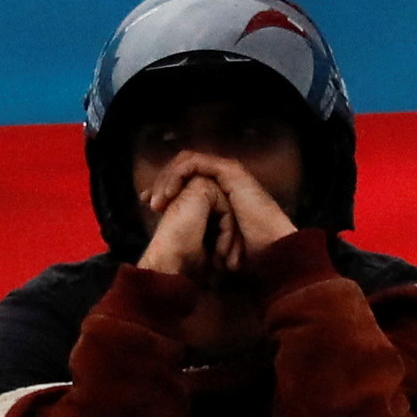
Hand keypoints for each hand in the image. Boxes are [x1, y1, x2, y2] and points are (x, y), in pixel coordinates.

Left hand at [140, 150, 293, 271]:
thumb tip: (171, 234)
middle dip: (161, 182)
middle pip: (182, 169)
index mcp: (218, 192)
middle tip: (147, 200)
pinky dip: (178, 175)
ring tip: (157, 200)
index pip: (185, 180)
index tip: (147, 204)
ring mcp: (226, 172)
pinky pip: (194, 162)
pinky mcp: (229, 170)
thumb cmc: (246, 253)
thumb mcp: (210, 241)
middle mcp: (222, 179)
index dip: (164, 189)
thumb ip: (196, 230)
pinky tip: (169, 194)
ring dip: (167, 179)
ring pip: (185, 162)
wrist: (270, 252)